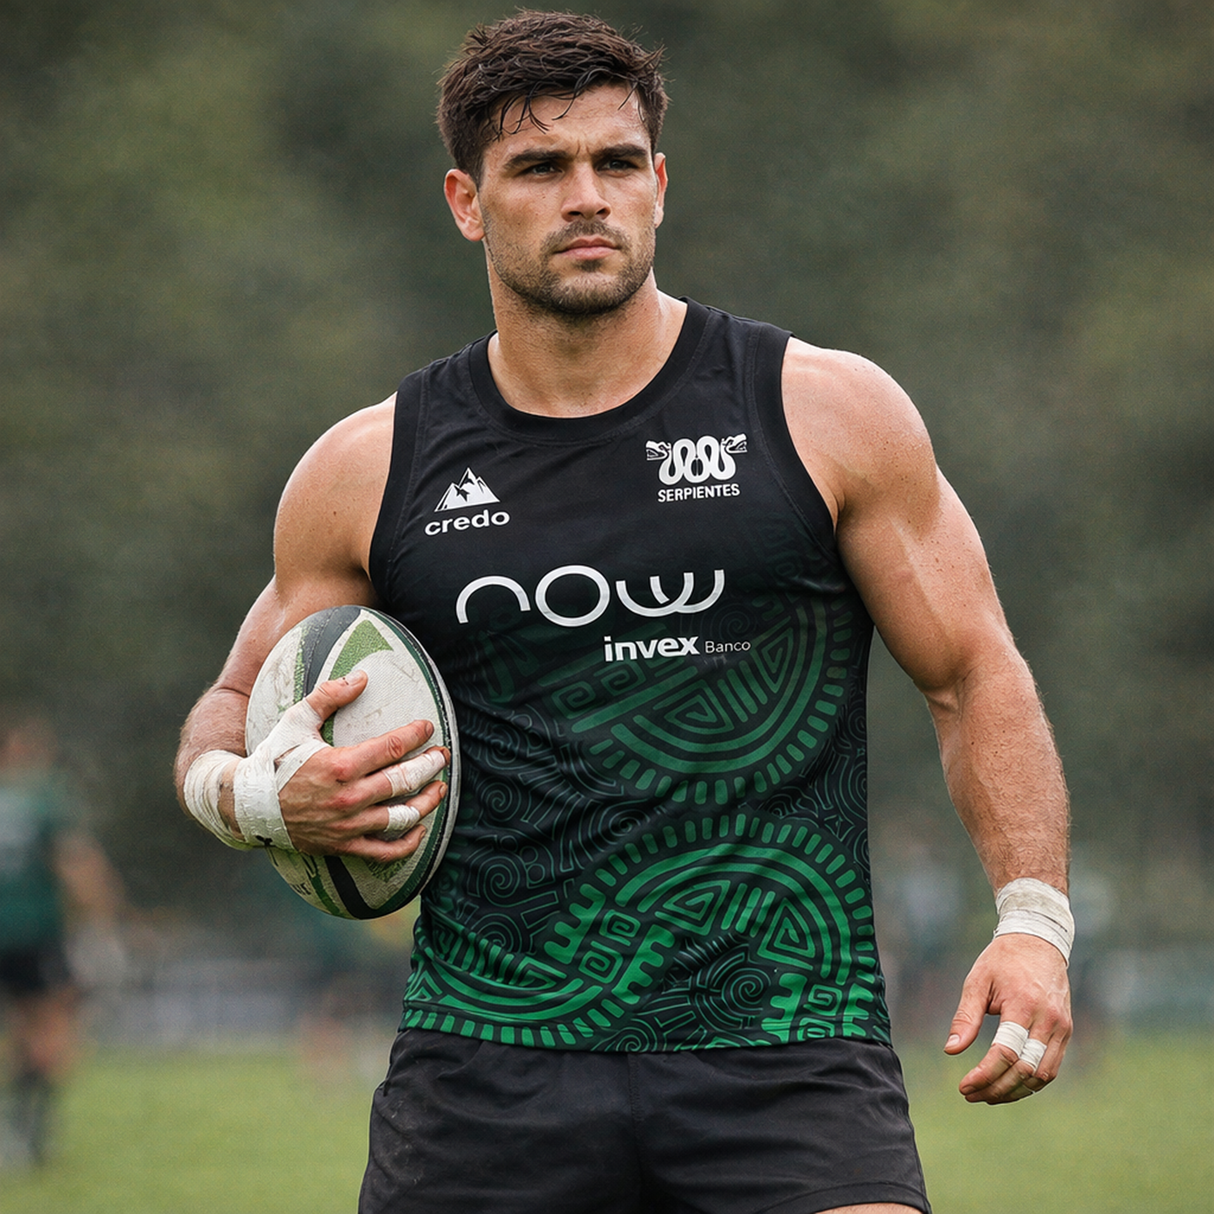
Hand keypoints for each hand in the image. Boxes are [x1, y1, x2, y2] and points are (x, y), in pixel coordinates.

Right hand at [273, 670, 449, 862]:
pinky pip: (385, 851)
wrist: (247, 805)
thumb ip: (329, 695)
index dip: (416, 735)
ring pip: (402, 816)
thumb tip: (362, 678)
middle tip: (443, 755)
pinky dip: (409, 843)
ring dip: (427, 801)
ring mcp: (348, 825)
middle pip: (404, 780)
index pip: (392, 748)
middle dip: (430, 765)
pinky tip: (420, 828)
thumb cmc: (274, 759)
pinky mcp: (343, 846)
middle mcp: (348, 798)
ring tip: (440, 788)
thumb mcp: (297, 721)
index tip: (427, 727)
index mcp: (340, 765)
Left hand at [944, 933, 1071, 1103]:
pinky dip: (1031, 1082)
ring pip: (1042, 1075)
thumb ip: (966, 1017)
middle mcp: (1048, 1021)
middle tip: (969, 1094)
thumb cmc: (1002, 961)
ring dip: (1013, 1091)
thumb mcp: (977, 981)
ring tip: (986, 1094)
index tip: (963, 1085)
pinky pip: (1051, 1067)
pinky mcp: (1066, 1031)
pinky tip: (1008, 1084)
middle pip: (1025, 1070)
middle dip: (996, 1088)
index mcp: (1023, 1005)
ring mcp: (1061, 1028)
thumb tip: (951, 1050)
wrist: (1038, 942)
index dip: (984, 1075)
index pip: (1006, 1053)